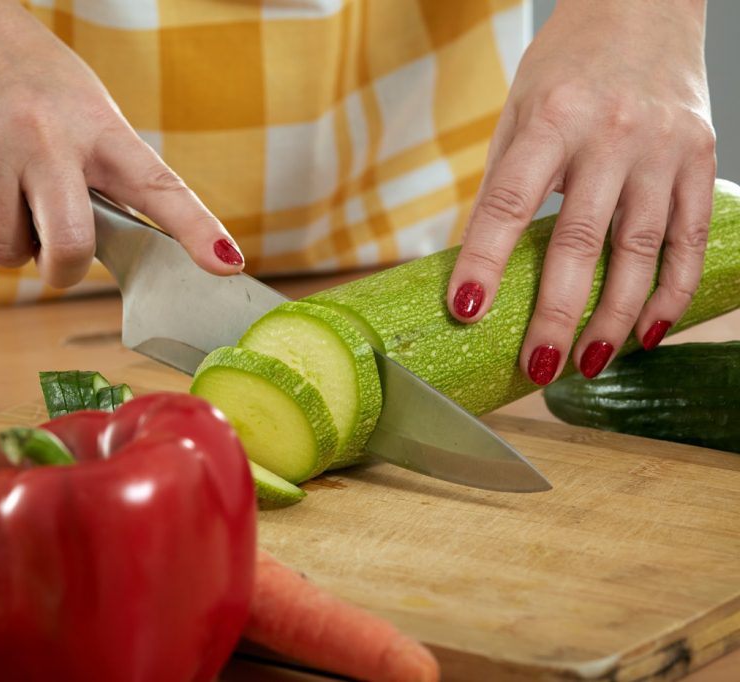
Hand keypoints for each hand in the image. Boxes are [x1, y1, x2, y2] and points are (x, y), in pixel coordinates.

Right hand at [0, 0, 243, 287]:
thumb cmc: (28, 74)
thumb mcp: (83, 108)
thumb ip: (101, 172)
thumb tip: (111, 246)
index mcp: (99, 128)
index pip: (159, 186)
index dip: (197, 230)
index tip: (227, 264)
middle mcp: (48, 137)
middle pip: (69, 246)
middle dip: (62, 272)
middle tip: (55, 260)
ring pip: (5, 250)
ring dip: (7, 247)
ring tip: (5, 203)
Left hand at [447, 0, 714, 383]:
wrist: (643, 6)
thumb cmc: (565, 67)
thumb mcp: (517, 111)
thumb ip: (504, 182)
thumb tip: (478, 264)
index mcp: (552, 118)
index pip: (509, 202)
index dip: (486, 261)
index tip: (467, 311)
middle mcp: (611, 134)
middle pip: (581, 240)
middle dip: (557, 313)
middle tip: (538, 368)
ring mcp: (663, 148)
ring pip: (641, 251)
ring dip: (615, 317)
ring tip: (587, 363)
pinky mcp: (701, 157)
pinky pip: (690, 239)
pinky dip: (672, 291)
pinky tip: (650, 331)